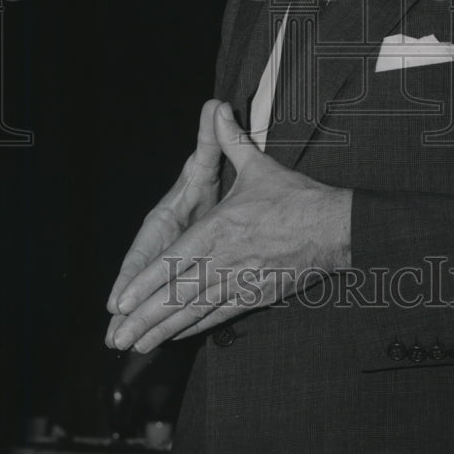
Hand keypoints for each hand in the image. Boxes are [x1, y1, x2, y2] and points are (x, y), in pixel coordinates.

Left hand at [105, 102, 351, 353]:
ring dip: (165, 330)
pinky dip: (195, 327)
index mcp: (220, 229)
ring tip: (138, 345)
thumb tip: (217, 108)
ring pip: (195, 311)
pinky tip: (178, 336)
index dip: (146, 284)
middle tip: (118, 338)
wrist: (335, 229)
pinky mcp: (255, 295)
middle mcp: (225, 260)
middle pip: (178, 294)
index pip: (174, 261)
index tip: (121, 303)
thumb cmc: (297, 198)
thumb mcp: (259, 166)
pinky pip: (219, 315)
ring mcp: (240, 281)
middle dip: (145, 318)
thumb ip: (231, 141)